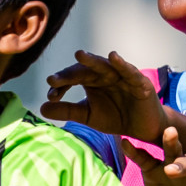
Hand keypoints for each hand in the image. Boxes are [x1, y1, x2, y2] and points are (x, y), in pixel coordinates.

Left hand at [42, 50, 168, 142]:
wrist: (144, 130)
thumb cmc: (117, 118)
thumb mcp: (88, 116)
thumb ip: (67, 111)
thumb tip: (42, 109)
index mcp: (92, 81)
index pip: (72, 78)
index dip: (61, 85)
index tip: (51, 97)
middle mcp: (105, 75)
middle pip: (85, 70)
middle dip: (70, 74)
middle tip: (54, 80)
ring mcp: (122, 77)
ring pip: (105, 67)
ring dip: (93, 61)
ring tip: (79, 55)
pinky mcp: (140, 82)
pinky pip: (130, 71)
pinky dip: (122, 64)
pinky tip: (113, 57)